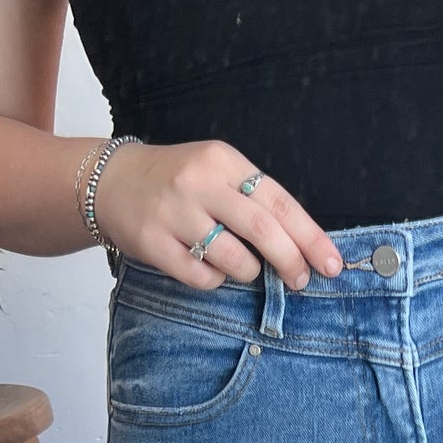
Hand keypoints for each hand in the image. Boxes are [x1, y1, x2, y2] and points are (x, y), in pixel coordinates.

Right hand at [92, 140, 342, 291]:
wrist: (110, 180)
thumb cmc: (177, 181)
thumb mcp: (216, 172)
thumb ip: (253, 200)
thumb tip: (303, 245)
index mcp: (223, 161)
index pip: (278, 202)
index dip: (310, 236)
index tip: (331, 262)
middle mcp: (198, 183)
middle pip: (262, 230)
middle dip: (291, 261)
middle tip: (302, 281)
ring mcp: (173, 214)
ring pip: (233, 259)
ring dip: (248, 272)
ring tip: (242, 267)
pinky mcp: (153, 243)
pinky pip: (201, 276)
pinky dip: (214, 279)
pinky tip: (207, 266)